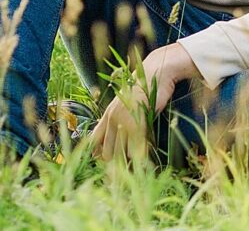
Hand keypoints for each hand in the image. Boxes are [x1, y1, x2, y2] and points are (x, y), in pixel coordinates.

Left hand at [89, 43, 198, 162]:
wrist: (153, 75)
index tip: (105, 165)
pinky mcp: (138, 122)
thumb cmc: (141, 93)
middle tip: (121, 174)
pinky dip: (138, 157)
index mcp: (107, 115)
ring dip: (127, 164)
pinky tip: (142, 160)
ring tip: (133, 169)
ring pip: (121, 153)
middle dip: (115, 165)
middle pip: (108, 152)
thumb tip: (110, 144)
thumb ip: (117, 123)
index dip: (98, 155)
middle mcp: (112, 118)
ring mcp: (125, 121)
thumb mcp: (124, 106)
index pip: (94, 141)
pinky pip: (136, 148)